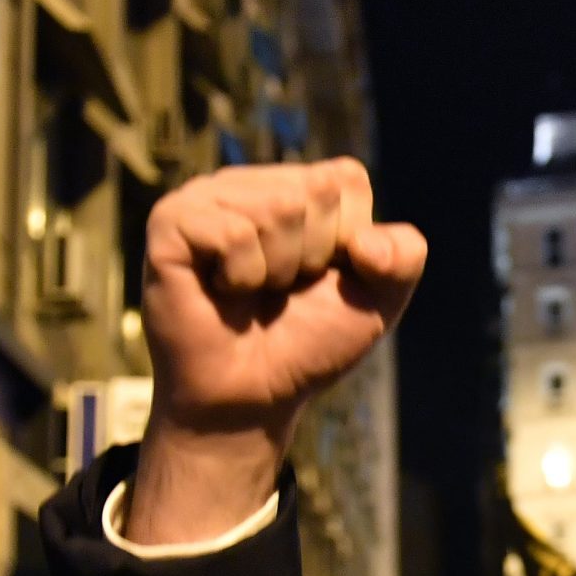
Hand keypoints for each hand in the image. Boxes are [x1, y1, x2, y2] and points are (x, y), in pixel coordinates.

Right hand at [126, 160, 426, 544]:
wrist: (253, 396)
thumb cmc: (308, 343)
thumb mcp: (380, 299)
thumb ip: (406, 255)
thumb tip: (365, 241)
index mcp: (295, 186)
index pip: (346, 180)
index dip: (348, 240)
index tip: (321, 277)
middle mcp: (249, 183)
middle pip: (314, 192)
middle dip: (312, 255)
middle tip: (280, 290)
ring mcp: (205, 198)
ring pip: (276, 208)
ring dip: (276, 269)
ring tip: (250, 291)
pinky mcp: (170, 222)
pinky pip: (233, 232)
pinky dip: (241, 274)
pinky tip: (221, 290)